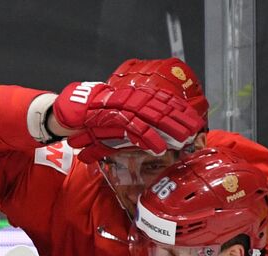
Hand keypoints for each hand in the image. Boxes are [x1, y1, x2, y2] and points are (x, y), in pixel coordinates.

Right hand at [51, 80, 204, 156]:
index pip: (163, 99)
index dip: (180, 109)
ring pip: (153, 117)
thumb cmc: (96, 116)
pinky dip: (149, 139)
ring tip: (182, 140)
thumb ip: (134, 121)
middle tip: (195, 130)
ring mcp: (123, 107)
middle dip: (180, 119)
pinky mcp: (114, 119)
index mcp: (135, 95)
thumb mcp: (119, 115)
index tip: (194, 118)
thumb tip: (154, 133)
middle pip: (162, 108)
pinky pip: (136, 129)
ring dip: (169, 129)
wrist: (73, 111)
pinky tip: (159, 147)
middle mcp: (132, 98)